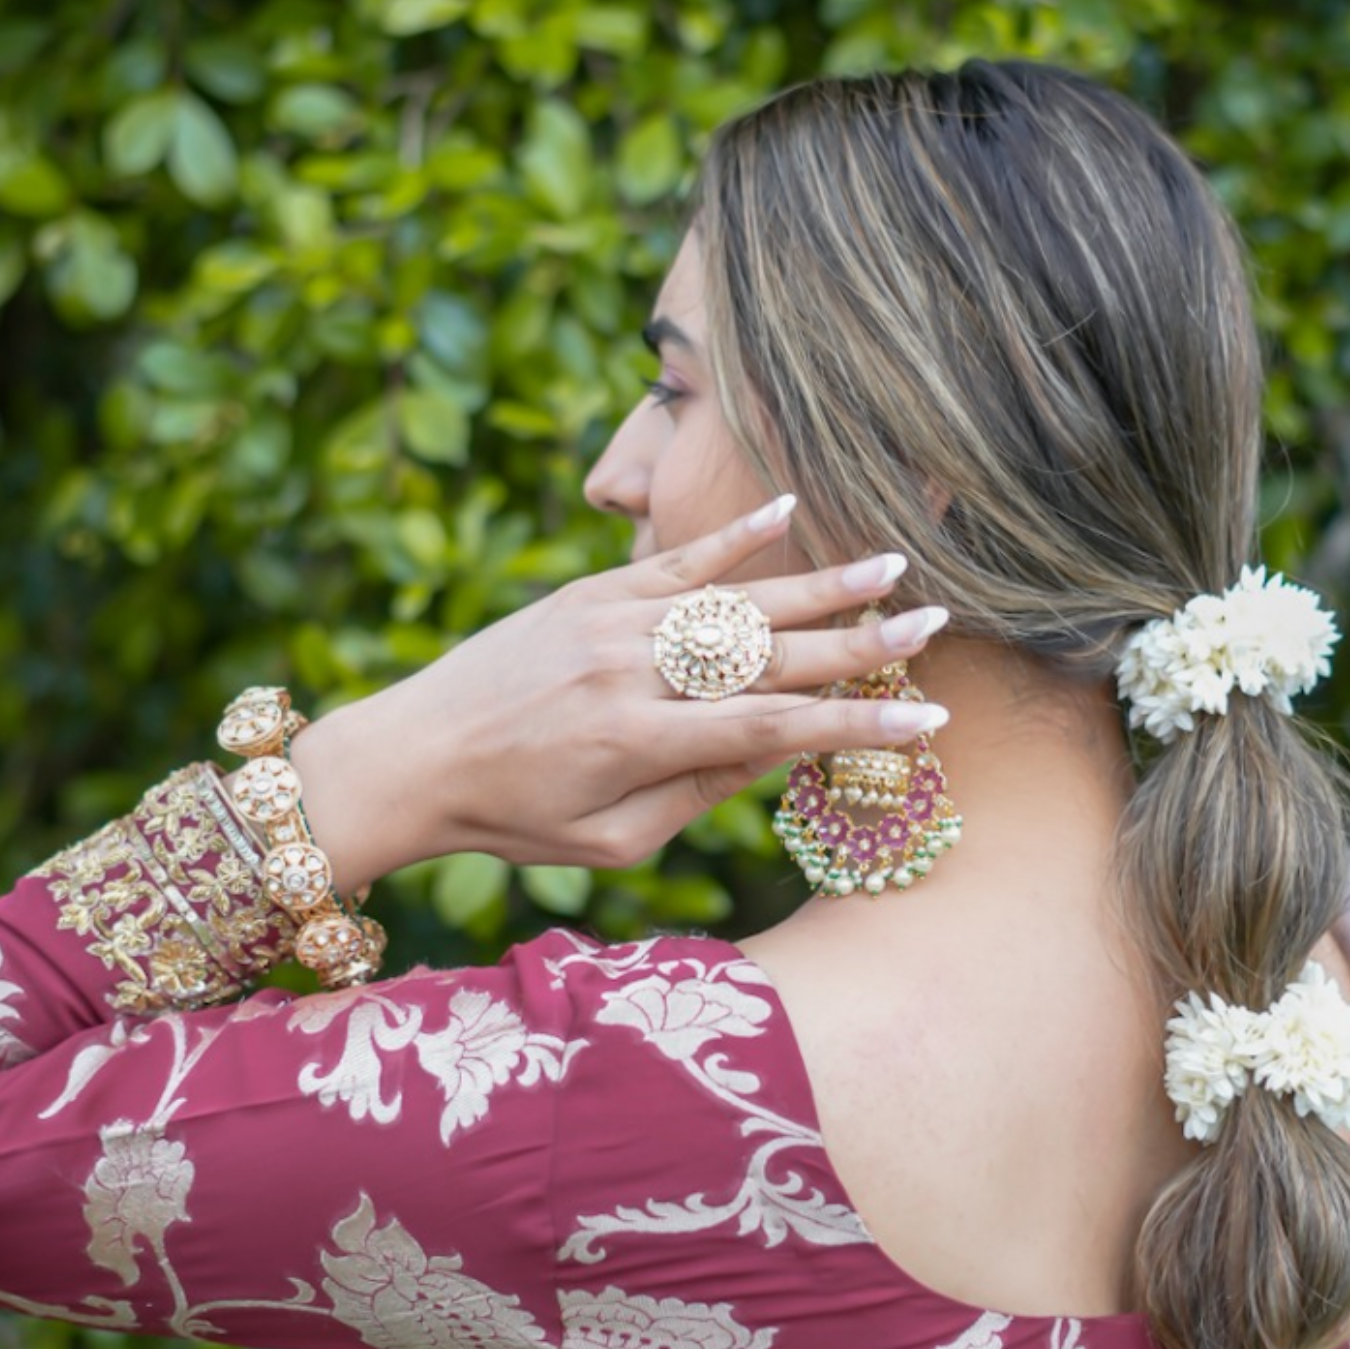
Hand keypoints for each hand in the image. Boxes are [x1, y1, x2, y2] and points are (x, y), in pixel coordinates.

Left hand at [287, 497, 949, 892]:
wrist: (413, 755)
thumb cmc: (513, 819)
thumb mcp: (610, 840)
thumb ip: (695, 794)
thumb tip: (771, 753)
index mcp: (641, 744)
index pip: (773, 730)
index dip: (856, 725)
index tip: (927, 718)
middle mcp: (632, 673)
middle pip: (770, 653)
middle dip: (861, 641)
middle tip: (937, 622)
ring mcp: (610, 623)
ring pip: (734, 599)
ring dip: (817, 582)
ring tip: (893, 563)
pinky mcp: (588, 594)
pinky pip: (674, 560)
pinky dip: (733, 537)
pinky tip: (790, 508)